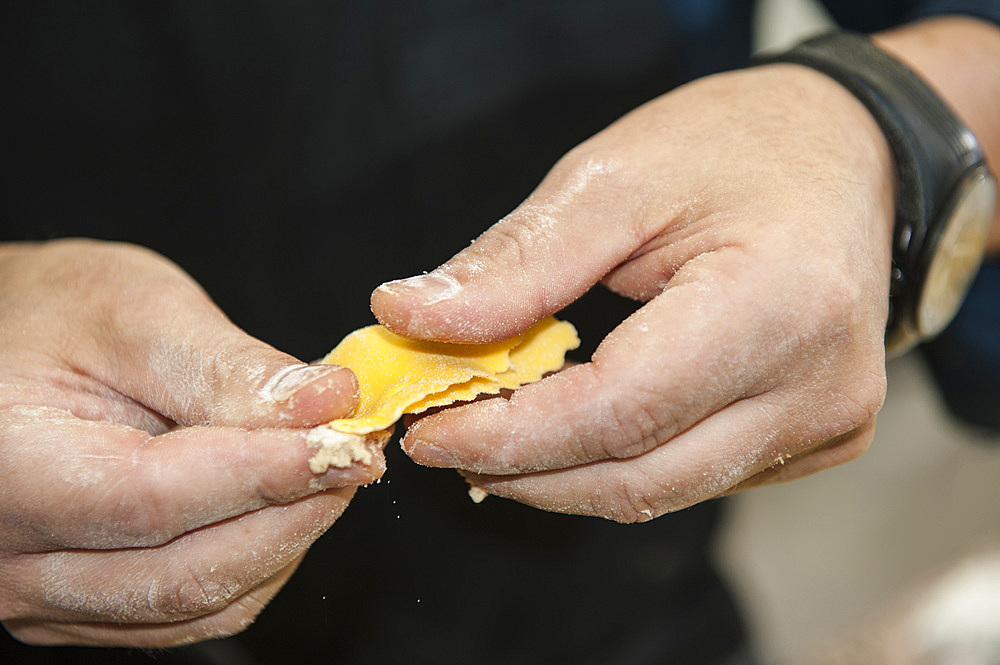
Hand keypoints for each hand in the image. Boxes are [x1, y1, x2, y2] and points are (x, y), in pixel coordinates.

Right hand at [0, 239, 381, 645]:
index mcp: (5, 466)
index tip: (344, 442)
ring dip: (284, 540)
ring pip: (198, 604)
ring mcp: (43, 595)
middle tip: (354, 454)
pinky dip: (257, 561)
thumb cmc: (56, 317)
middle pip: (183, 573)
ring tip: (325, 468)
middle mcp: (11, 556)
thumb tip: (328, 406)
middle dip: (292, 513)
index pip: (153, 498)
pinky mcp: (84, 608)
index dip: (265, 475)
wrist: (12, 349)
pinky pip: (191, 613)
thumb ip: (232, 369)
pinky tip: (284, 502)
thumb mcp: (140, 315)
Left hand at [372, 64, 894, 521]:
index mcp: (779, 306)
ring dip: (564, 474)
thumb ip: (516, 264)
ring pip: (663, 491)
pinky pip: (695, 475)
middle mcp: (820, 387)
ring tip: (494, 435)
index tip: (428, 432)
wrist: (847, 154)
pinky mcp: (819, 437)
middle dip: (526, 471)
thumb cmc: (735, 146)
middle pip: (640, 478)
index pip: (620, 412)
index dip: (511, 436)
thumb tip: (408, 318)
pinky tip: (573, 425)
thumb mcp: (614, 178)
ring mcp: (827, 423)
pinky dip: (619, 460)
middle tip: (445, 440)